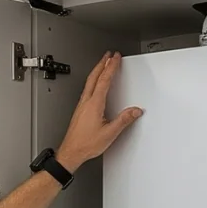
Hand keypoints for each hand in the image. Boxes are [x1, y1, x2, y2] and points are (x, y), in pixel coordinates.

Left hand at [55, 52, 142, 171]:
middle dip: (102, 64)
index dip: (111, 67)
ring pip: (89, 82)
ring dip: (97, 71)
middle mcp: (86, 102)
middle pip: (94, 77)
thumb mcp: (109, 133)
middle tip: (109, 55)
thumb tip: (135, 111)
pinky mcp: (79, 111)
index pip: (104, 80)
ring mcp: (81, 106)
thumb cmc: (85, 144)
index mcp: (94, 104)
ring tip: (103, 65)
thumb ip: (123, 120)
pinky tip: (95, 84)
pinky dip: (93, 82)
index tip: (116, 57)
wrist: (71, 152)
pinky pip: (87, 90)